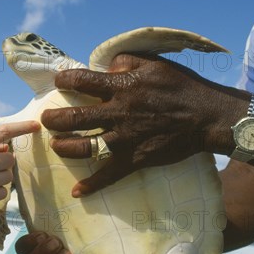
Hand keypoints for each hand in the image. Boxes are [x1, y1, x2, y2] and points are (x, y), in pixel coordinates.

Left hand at [41, 53, 242, 196]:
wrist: (207, 117)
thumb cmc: (182, 87)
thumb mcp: (155, 63)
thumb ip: (127, 61)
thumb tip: (106, 65)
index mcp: (121, 87)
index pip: (82, 82)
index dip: (64, 80)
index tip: (58, 81)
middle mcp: (118, 114)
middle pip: (75, 118)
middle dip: (55, 120)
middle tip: (46, 120)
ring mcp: (124, 139)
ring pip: (85, 148)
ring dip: (65, 147)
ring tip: (57, 145)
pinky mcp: (134, 159)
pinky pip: (109, 175)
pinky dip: (92, 185)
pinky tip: (77, 192)